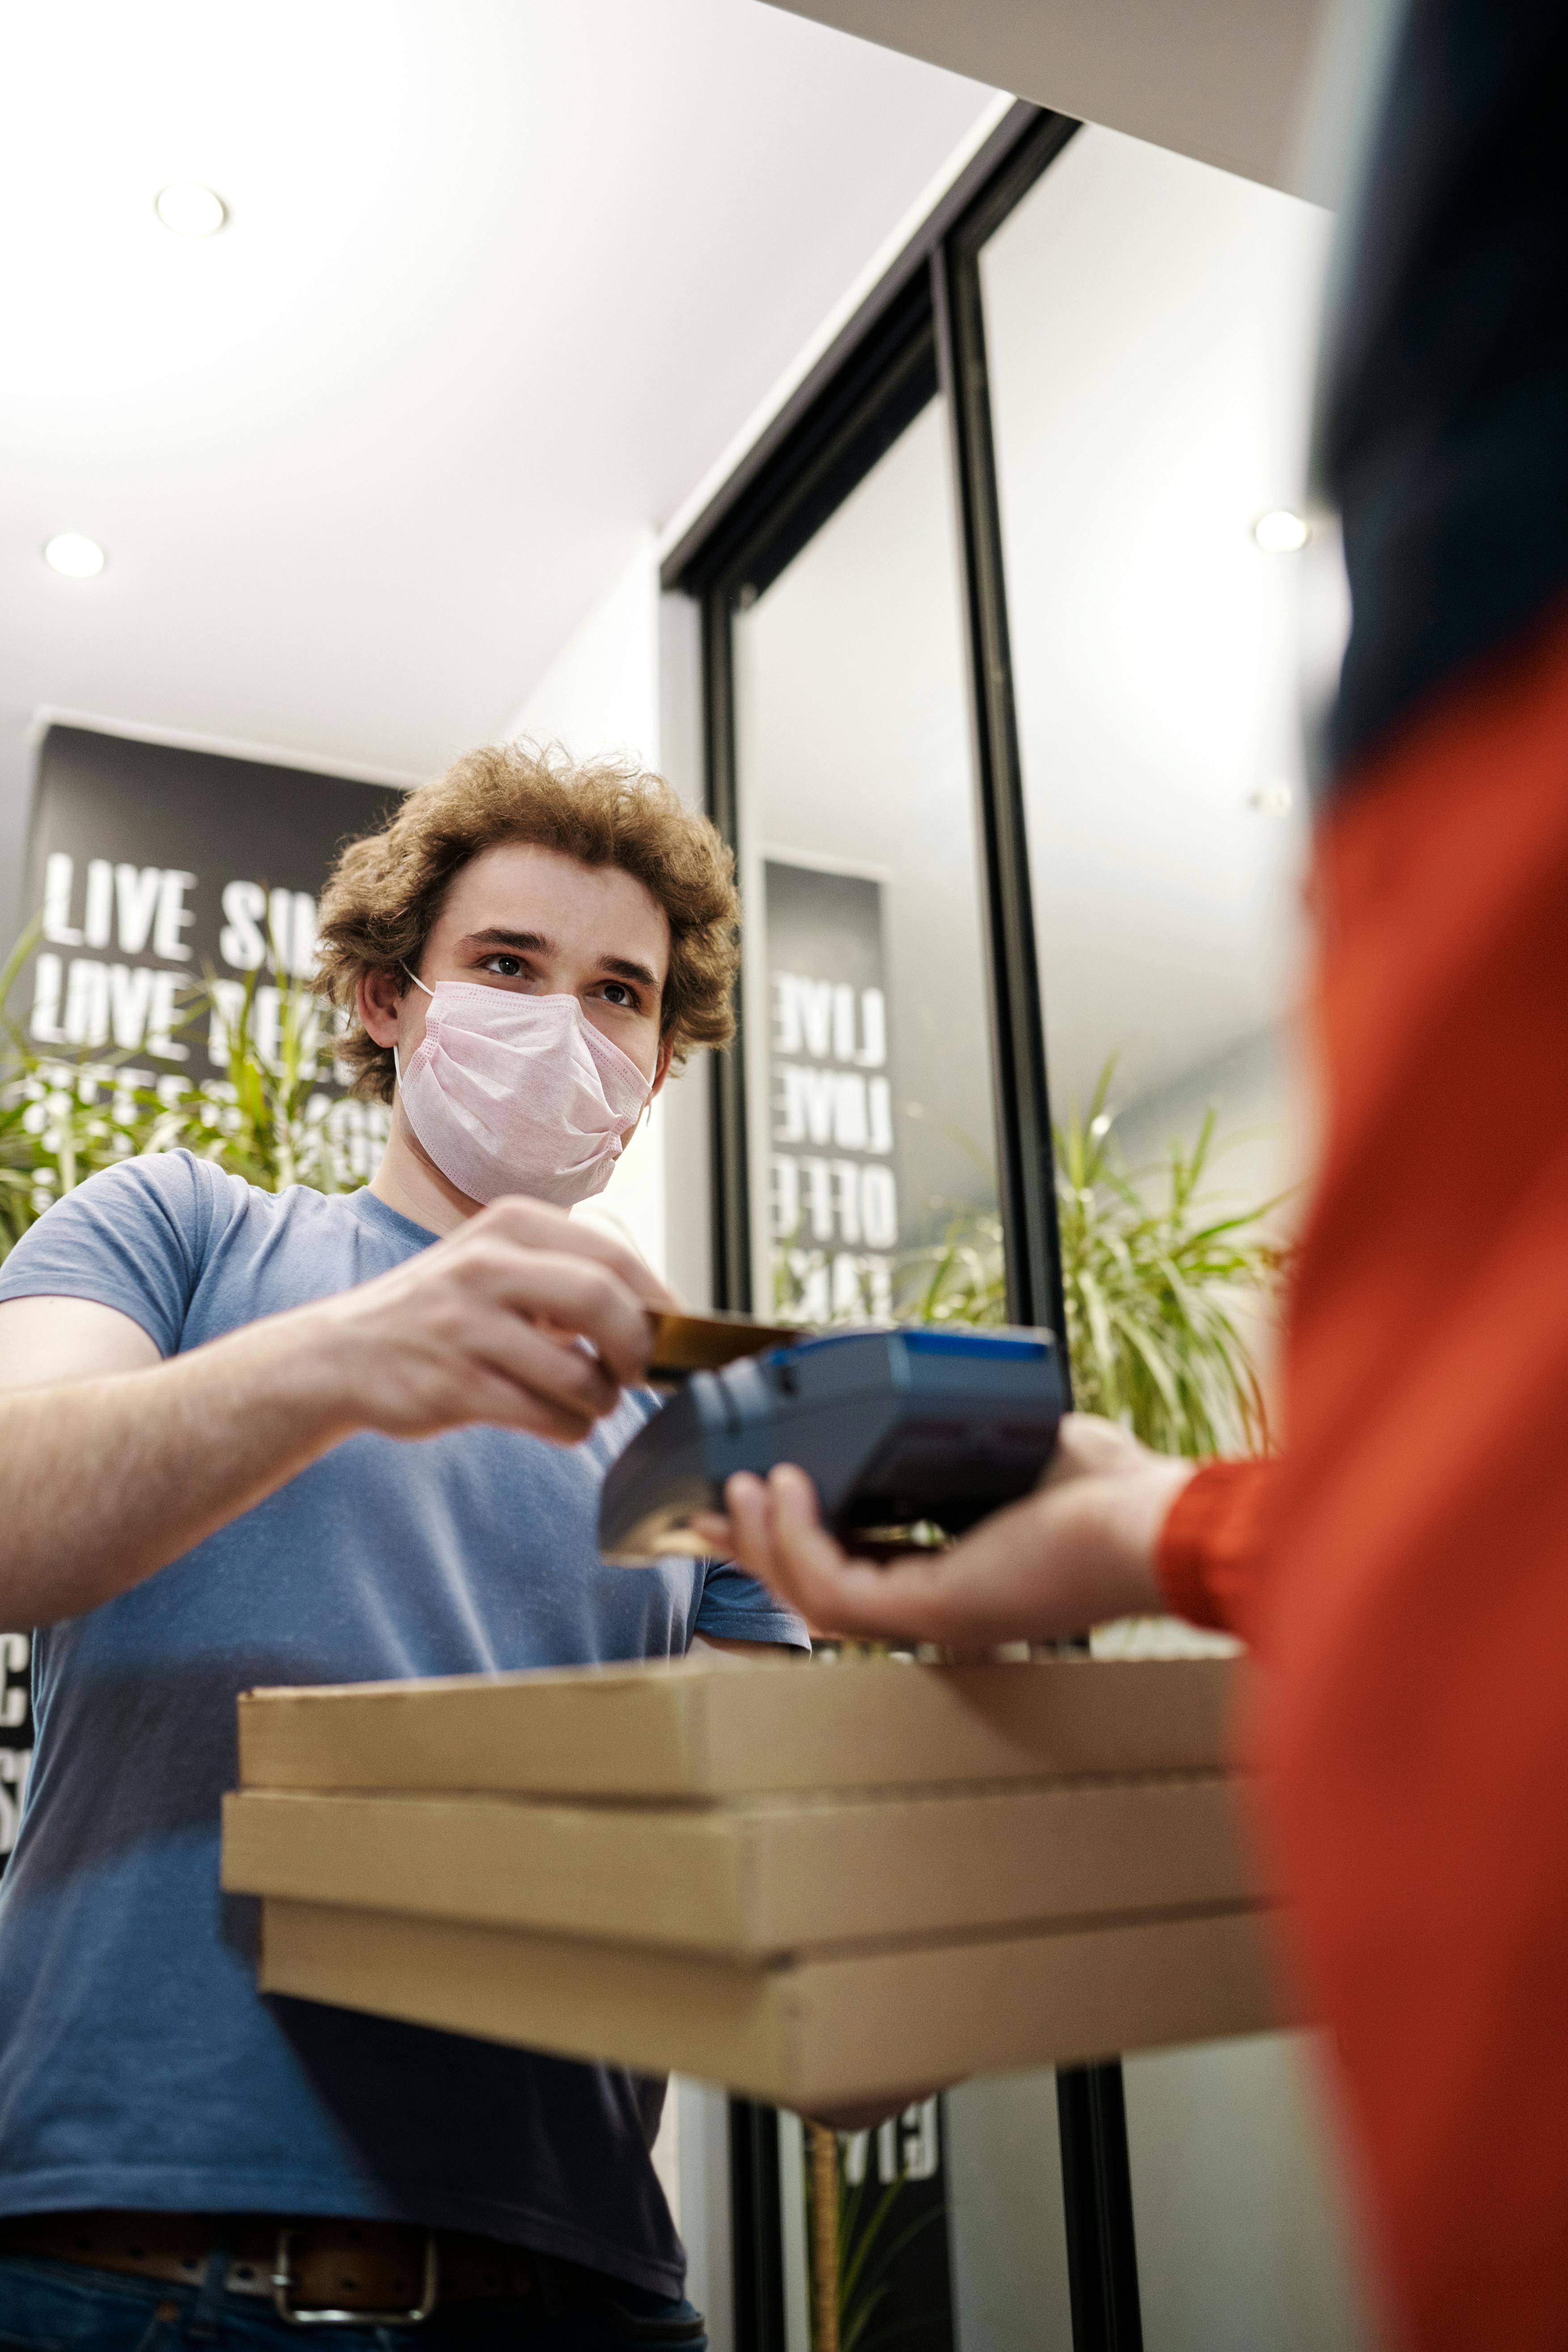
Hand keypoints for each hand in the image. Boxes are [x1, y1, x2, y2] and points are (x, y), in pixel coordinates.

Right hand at [305, 1195, 677, 1446]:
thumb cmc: (442, 1313)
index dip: (659, 1300)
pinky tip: (558, 1421)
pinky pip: (547, 1416)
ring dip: (601, 1400)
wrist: (340, 1354)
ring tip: (589, 1402)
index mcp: (510, 1223)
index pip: (614, 1255)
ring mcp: (467, 1324)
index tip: (677, 1332)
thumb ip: (567, 1275)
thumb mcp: (496, 1263)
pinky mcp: (455, 1384)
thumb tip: (663, 1315)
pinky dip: (569, 1427)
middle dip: (639, 1348)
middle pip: (605, 1303)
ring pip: (581, 1374)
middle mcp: (488, 1263)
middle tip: (644, 1372)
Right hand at [693, 1414, 1192, 1644]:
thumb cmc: (1121, 1496)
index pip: (855, 1567)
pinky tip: (783, 1486)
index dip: (796, 1538)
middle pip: (815, 1590)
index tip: (756, 1492)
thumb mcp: (1029, 1448)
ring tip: (737, 1486)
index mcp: (959, 1576)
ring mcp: (932, 1614)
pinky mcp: (930, 1608)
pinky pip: (832, 1586)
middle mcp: (939, 1606)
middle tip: (706, 1509)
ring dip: (762, 1541)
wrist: (1159, 1524)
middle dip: (754, 1549)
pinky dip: (796, 1537)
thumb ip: (981, 1434)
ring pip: (810, 1595)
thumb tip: (952, 1396)